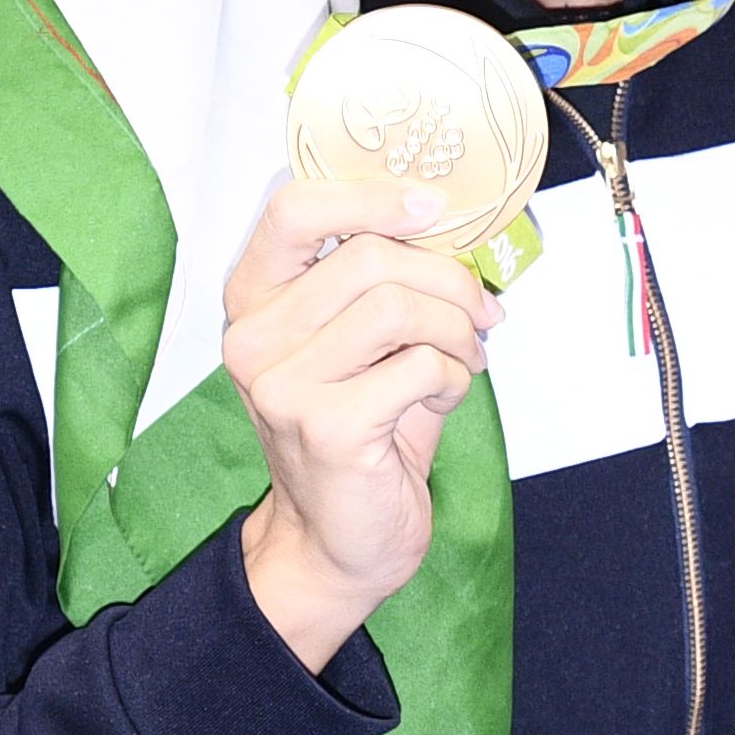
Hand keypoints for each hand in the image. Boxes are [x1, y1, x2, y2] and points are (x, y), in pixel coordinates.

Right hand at [223, 177, 497, 674]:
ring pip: (398, 306)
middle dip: (449, 281)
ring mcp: (281, 383)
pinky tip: (442, 401)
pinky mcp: (323, 426)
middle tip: (482, 317)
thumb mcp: (367, 342)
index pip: (295, 209)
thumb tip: (459, 223)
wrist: (340, 539)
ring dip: (457, 331)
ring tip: (464, 361)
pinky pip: (420, 366)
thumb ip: (388, 280)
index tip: (432, 208)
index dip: (371, 196)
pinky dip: (454, 379)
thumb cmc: (364, 429)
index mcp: (255, 298)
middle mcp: (253, 336)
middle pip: (369, 256)